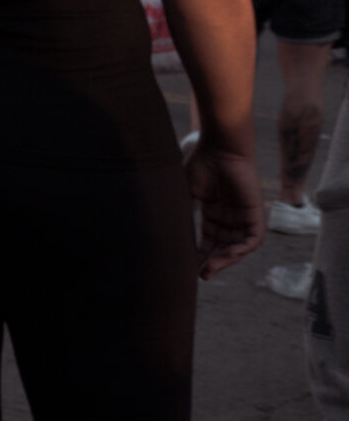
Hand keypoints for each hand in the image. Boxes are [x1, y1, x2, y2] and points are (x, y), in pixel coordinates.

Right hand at [187, 135, 264, 278]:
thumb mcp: (185, 193)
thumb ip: (182, 213)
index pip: (208, 240)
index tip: (187, 266)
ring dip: (225, 260)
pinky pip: (253, 239)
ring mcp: (243, 216)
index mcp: (213, 212)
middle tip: (200, 274)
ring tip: (210, 268)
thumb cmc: (201, 164)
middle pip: (222, 247)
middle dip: (212, 262)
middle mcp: (229, 217)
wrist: (220, 147)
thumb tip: (165, 235)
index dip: (199, 254)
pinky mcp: (256, 213)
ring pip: (238, 247)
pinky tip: (227, 255)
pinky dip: (241, 250)